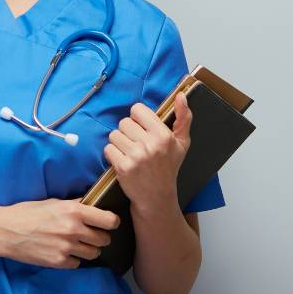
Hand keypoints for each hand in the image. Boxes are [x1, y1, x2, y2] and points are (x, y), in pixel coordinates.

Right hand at [0, 197, 120, 268]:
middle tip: (92, 234)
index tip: (109, 223)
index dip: (112, 222)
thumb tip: (92, 204)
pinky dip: (73, 259)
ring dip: (89, 249)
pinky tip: (64, 251)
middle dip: (100, 237)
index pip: (109, 220)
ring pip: (94, 253)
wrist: (5, 231)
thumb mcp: (53, 202)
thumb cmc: (27, 213)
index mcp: (74, 211)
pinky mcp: (58, 262)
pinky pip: (78, 263)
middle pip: (104, 239)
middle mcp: (73, 229)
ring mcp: (66, 248)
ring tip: (78, 244)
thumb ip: (75, 204)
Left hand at [103, 90, 192, 209]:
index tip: (143, 129)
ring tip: (130, 153)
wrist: (157, 198)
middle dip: (128, 132)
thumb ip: (184, 117)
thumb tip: (181, 95)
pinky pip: (108, 149)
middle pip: (124, 122)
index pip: (137, 110)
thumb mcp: (182, 143)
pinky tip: (123, 161)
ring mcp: (136, 156)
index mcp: (164, 135)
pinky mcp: (123, 167)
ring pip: (114, 134)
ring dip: (119, 143)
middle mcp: (150, 144)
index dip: (138, 119)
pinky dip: (112, 154)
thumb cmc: (168, 168)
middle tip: (137, 145)